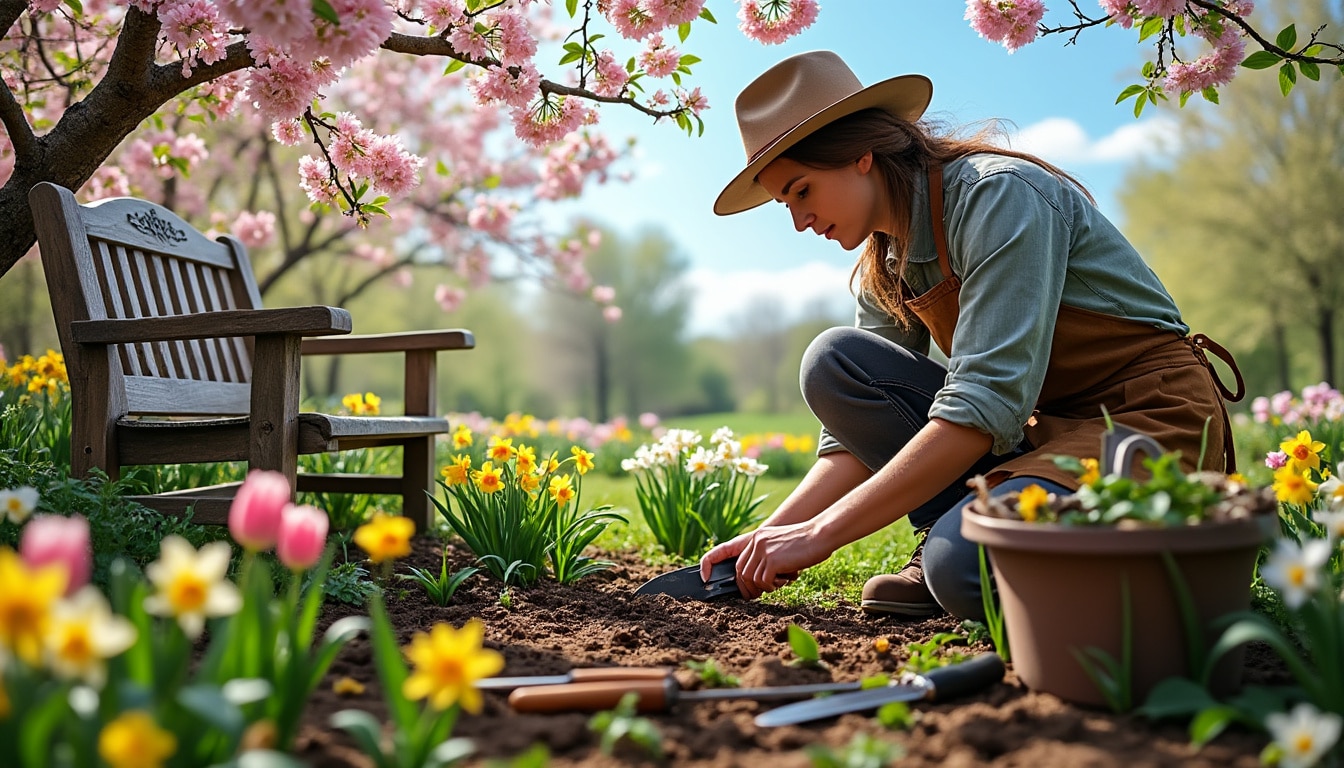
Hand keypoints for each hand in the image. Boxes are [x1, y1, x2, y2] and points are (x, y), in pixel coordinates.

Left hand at [702, 522, 827, 599]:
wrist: (820, 533)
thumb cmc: (805, 543)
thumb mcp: (781, 545)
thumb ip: (767, 556)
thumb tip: (760, 579)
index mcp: (756, 537)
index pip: (731, 555)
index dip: (719, 568)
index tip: (712, 580)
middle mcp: (756, 542)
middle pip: (740, 572)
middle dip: (747, 587)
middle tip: (758, 594)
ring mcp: (762, 550)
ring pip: (751, 579)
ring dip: (763, 586)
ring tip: (780, 582)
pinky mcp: (771, 560)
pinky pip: (763, 581)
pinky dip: (772, 586)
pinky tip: (785, 579)